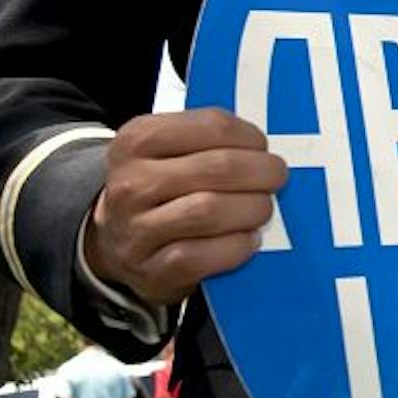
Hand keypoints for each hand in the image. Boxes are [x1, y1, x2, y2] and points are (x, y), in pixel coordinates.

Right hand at [83, 108, 288, 304]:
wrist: (120, 245)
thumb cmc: (160, 191)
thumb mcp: (169, 152)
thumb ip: (210, 141)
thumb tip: (265, 148)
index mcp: (137, 140)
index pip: (211, 126)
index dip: (249, 136)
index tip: (262, 147)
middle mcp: (131, 183)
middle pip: (218, 168)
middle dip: (262, 172)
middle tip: (276, 178)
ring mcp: (137, 230)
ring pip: (210, 211)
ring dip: (252, 209)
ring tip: (263, 208)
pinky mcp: (152, 270)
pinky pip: (204, 255)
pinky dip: (237, 247)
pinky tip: (248, 239)